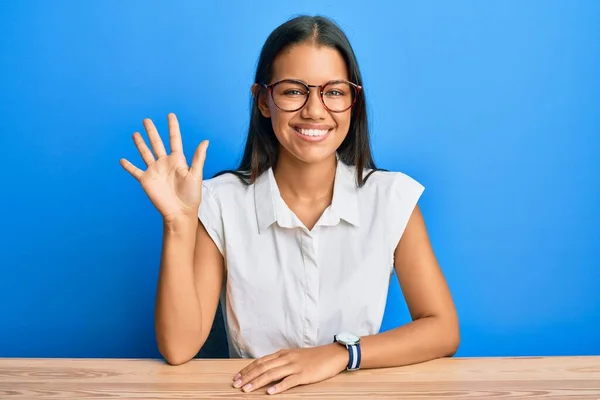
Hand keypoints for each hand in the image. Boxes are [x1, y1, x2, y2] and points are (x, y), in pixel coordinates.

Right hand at [120, 113, 208, 222]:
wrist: (180, 212)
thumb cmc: (191, 195)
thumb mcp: (195, 174)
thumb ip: (198, 157)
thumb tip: (205, 141)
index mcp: (178, 160)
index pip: (174, 139)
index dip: (172, 127)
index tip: (170, 115)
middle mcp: (165, 163)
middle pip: (157, 143)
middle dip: (152, 131)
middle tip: (146, 120)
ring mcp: (154, 171)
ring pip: (145, 153)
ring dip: (140, 144)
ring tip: (135, 133)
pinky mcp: (146, 180)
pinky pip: (135, 171)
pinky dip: (128, 166)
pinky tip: (122, 160)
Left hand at [232, 344, 348, 394]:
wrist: (332, 354)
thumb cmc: (313, 357)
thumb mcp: (294, 356)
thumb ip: (280, 362)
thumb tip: (265, 369)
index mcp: (282, 354)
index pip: (260, 361)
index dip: (247, 369)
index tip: (237, 377)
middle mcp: (286, 358)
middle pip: (263, 367)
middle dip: (248, 376)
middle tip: (236, 385)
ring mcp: (295, 366)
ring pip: (272, 374)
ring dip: (258, 382)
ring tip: (247, 390)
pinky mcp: (304, 375)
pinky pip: (289, 381)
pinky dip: (278, 387)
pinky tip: (270, 392)